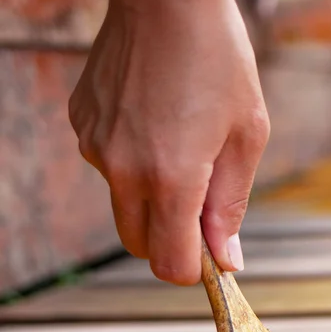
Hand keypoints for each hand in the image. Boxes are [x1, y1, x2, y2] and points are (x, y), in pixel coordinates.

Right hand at [69, 0, 269, 283]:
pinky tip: (155, 127)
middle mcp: (123, 170)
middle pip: (141, 245)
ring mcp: (96, 148)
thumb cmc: (218, 61)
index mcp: (171, 177)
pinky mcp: (83, 127)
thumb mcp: (246, 137)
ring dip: (153, 203)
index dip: (193, 270)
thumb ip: (230, 206)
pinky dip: (134, 168)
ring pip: (124, 209)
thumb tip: (226, 261)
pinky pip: (110, 171)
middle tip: (202, 207)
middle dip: (172, 242)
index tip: (212, 255)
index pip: (170, 263)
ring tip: (181, 151)